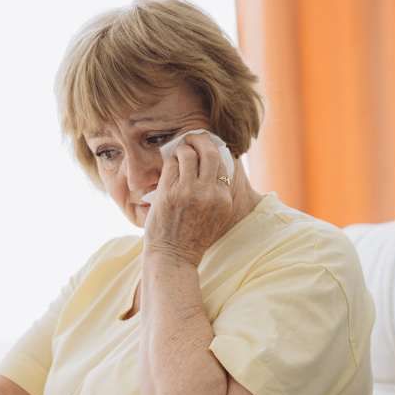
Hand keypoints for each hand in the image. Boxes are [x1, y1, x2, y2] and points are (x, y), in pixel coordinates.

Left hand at [143, 132, 238, 266]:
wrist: (174, 256)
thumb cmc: (193, 237)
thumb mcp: (216, 217)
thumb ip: (218, 194)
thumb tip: (213, 166)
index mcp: (224, 200)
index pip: (223, 164)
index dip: (214, 151)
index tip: (206, 148)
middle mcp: (210, 193)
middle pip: (210, 153)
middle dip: (201, 140)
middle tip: (193, 138)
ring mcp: (189, 192)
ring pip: (188, 154)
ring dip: (183, 149)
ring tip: (179, 151)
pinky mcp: (170, 192)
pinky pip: (171, 165)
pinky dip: (170, 161)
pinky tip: (170, 165)